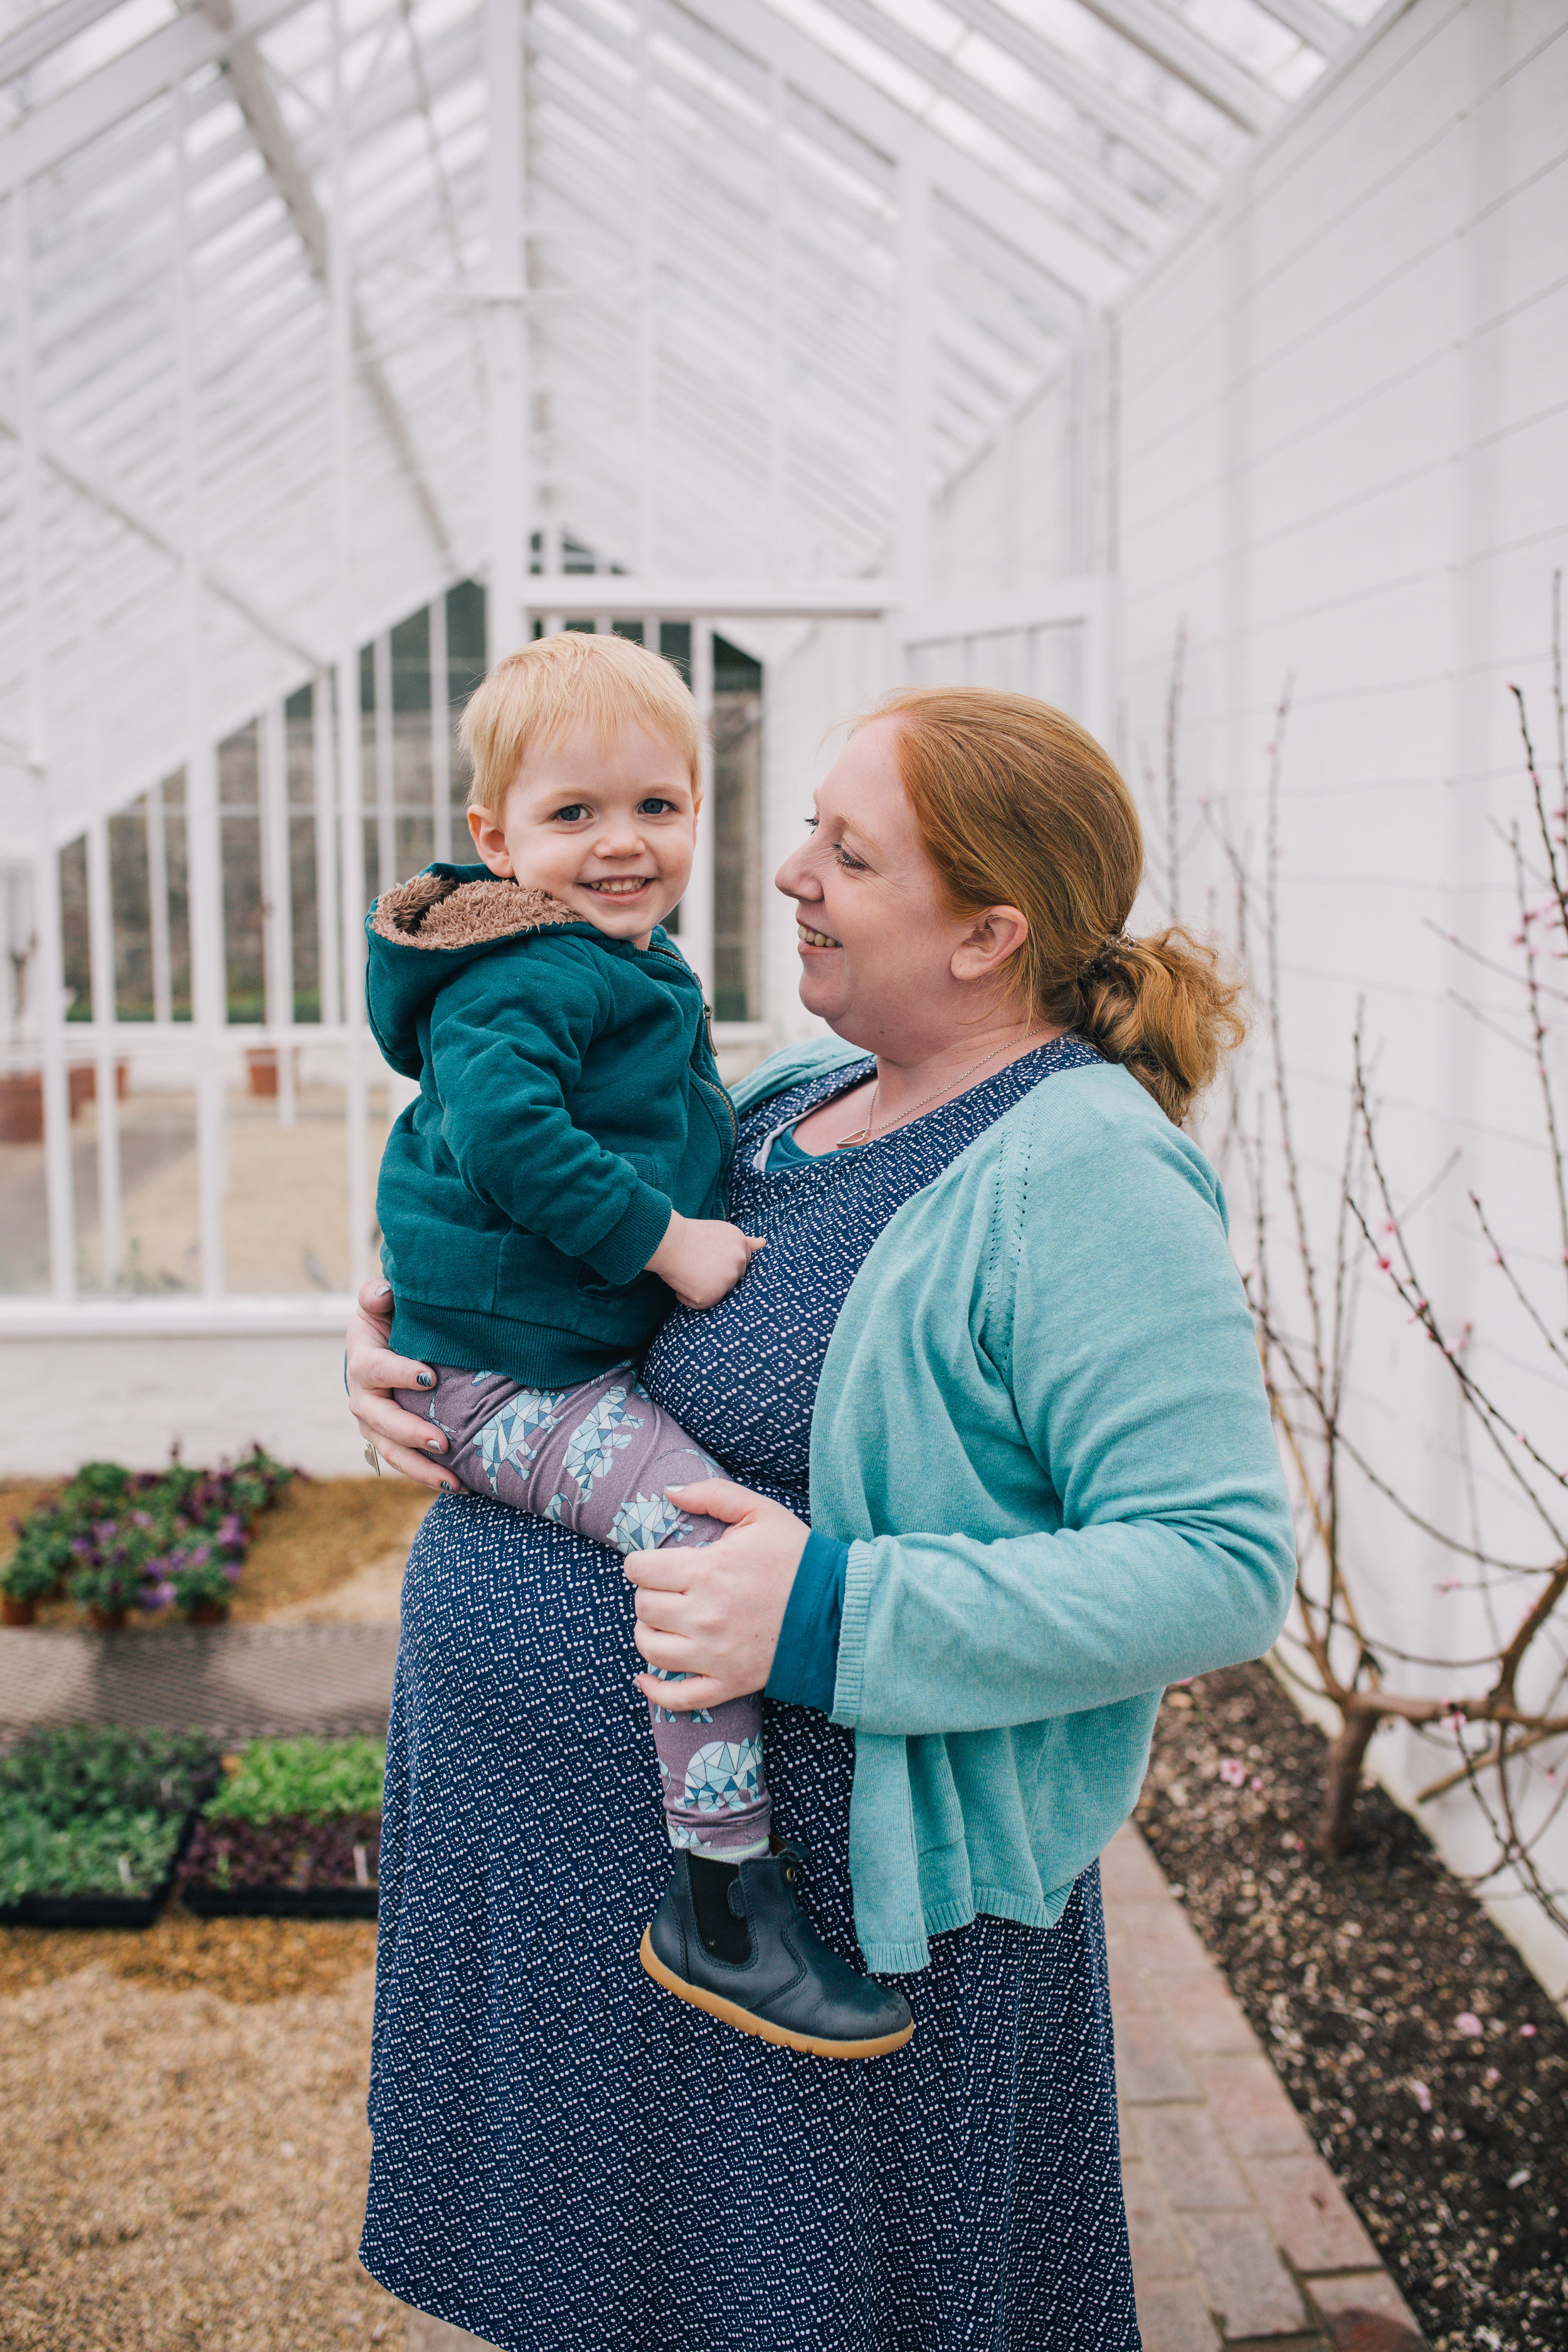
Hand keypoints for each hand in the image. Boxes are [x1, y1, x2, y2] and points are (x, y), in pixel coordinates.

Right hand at [346, 1278, 459, 1492]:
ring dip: (421, 1468)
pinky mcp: (389, 1441)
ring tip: (452, 1480)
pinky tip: (458, 1486)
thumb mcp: (380, 1303)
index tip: (430, 1376)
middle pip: (381, 1420)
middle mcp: (363, 1398)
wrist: (379, 1348)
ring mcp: (374, 1425)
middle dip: (410, 1432)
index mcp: (362, 1360)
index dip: (399, 1373)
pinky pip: (405, 1463)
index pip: (376, 1369)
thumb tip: (383, 1293)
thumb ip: (378, 1295)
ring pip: (392, 1452)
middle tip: (441, 1441)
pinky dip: (428, 1476)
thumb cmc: (387, 1321)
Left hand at [623, 1478, 808, 1712]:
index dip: (641, 1563)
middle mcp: (704, 1616)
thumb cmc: (798, 1557)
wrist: (840, 1607)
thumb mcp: (760, 1511)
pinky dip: (655, 1690)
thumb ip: (711, 1494)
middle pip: (643, 1606)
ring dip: (648, 1632)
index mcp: (707, 1571)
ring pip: (650, 1648)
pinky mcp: (728, 1683)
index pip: (640, 1570)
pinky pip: (677, 1696)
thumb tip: (668, 1492)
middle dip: (648, 1594)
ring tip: (663, 1621)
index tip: (654, 1564)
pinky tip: (646, 1677)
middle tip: (667, 1589)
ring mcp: (714, 1655)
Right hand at [644, 1211, 764, 1310]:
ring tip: (689, 1271)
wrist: (667, 1241)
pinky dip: (689, 1298)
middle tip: (697, 1264)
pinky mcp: (713, 1294)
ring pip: (717, 1293)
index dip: (722, 1265)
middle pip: (731, 1281)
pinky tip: (682, 1282)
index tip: (708, 1259)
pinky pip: (701, 1305)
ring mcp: (728, 1279)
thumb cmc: (688, 1236)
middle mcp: (740, 1262)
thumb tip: (763, 1243)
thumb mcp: (720, 1232)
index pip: (740, 1265)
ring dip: (702, 1287)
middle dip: (715, 1277)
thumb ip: (744, 1241)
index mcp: (741, 1245)